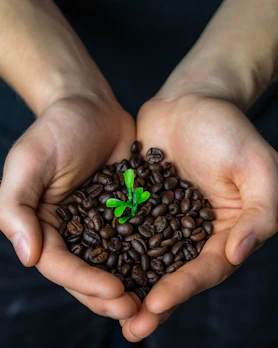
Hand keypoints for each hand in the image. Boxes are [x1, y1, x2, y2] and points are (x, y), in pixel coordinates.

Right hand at [0, 95, 138, 319]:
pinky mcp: (128, 209)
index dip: (85, 283)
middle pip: (90, 272)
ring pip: (117, 262)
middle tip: (137, 310)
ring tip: (156, 301)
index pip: (62, 265)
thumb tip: (27, 256)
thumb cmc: (53, 131)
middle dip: (111, 295)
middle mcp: (75, 231)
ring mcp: (103, 222)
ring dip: (134, 284)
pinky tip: (171, 268)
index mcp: (47, 226)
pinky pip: (140, 236)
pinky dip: (152, 255)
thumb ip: (18, 209)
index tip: (115, 293)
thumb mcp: (27, 164)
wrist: (88, 106)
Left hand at [121, 94, 277, 340]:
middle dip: (152, 303)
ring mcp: (163, 219)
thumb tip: (239, 254)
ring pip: (145, 260)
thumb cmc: (229, 131)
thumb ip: (259, 212)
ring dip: (128, 285)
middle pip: (173, 274)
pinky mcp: (140, 204)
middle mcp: (192, 232)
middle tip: (129, 329)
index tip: (155, 305)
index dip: (182, 289)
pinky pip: (125, 230)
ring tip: (106, 308)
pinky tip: (91, 265)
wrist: (193, 101)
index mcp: (223, 230)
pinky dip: (110, 249)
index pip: (205, 268)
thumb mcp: (258, 167)